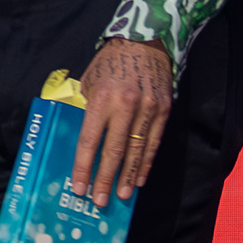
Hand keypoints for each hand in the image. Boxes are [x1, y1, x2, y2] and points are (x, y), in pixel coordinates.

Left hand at [69, 38, 175, 206]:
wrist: (146, 41)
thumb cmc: (110, 62)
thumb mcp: (90, 80)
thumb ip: (86, 108)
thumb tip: (82, 139)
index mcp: (101, 98)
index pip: (89, 140)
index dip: (83, 166)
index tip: (78, 187)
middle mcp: (125, 106)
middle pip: (113, 151)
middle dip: (105, 179)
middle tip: (99, 201)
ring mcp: (147, 109)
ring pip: (136, 151)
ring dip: (127, 176)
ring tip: (120, 195)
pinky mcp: (164, 111)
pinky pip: (153, 143)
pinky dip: (145, 163)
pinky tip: (139, 179)